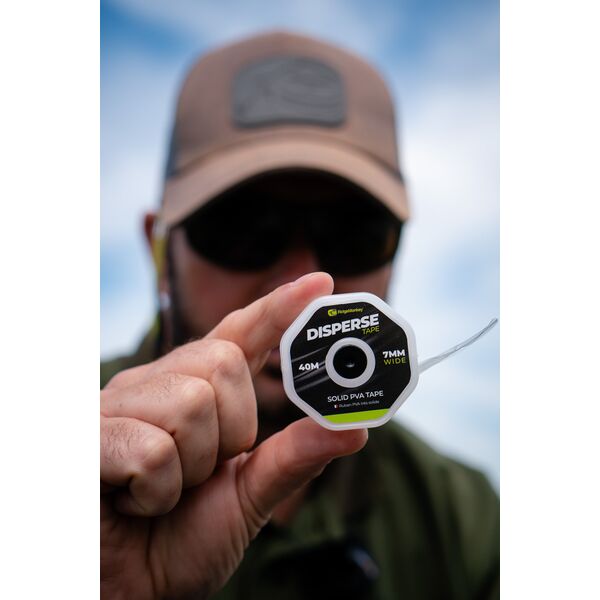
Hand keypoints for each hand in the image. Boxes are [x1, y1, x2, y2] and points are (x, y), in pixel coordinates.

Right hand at [100, 272, 367, 598]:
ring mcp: (120, 404)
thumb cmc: (182, 540)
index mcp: (197, 389)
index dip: (280, 307)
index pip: (242, 334)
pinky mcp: (88, 435)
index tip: (320, 283)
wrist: (126, 592)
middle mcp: (158, 383)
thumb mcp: (250, 496)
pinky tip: (131, 502)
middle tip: (201, 471)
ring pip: (191, 405)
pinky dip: (157, 493)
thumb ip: (296, 457)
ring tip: (163, 491)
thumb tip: (356, 429)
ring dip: (191, 469)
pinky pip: (152, 449)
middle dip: (228, 432)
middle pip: (224, 364)